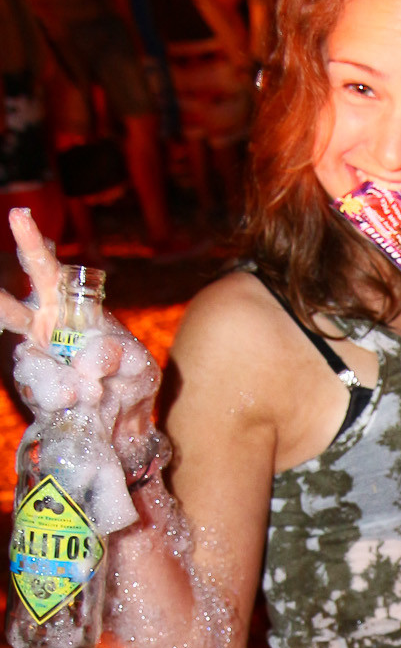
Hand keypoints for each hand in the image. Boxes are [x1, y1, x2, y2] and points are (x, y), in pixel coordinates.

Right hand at [0, 208, 160, 446]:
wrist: (128, 430)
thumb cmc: (131, 383)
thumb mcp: (139, 366)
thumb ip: (121, 356)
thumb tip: (88, 359)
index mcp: (66, 307)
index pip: (46, 270)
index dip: (31, 244)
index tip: (20, 216)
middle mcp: (42, 332)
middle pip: (14, 310)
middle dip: (3, 304)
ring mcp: (38, 366)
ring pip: (29, 363)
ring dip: (51, 379)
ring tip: (81, 394)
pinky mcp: (38, 397)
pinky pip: (41, 395)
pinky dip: (60, 399)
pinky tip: (76, 401)